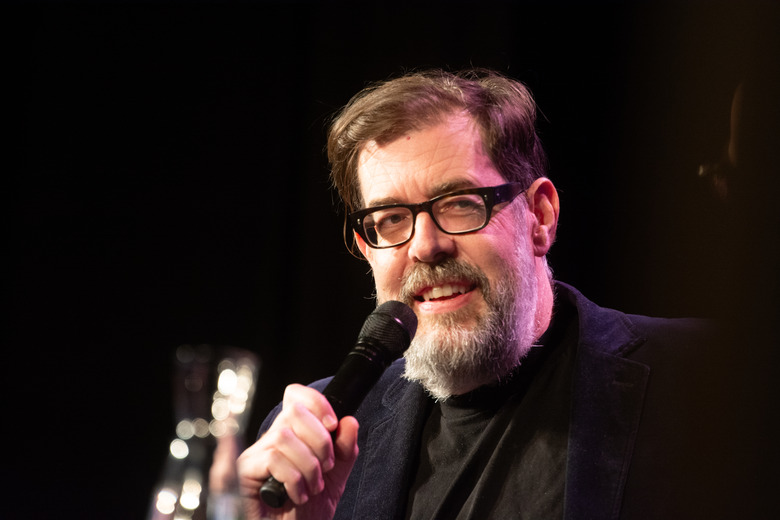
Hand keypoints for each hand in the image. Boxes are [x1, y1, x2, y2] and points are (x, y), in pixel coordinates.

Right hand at [237, 384, 359, 519]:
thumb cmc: (307, 512)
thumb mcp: (335, 478)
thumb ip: (344, 450)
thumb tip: (349, 421)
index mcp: (293, 434)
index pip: (296, 395)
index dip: (316, 402)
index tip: (333, 425)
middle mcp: (271, 439)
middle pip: (294, 411)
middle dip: (319, 440)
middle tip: (326, 467)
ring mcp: (255, 454)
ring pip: (284, 436)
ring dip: (308, 465)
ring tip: (313, 487)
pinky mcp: (244, 472)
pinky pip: (272, 458)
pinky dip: (293, 478)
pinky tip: (297, 495)